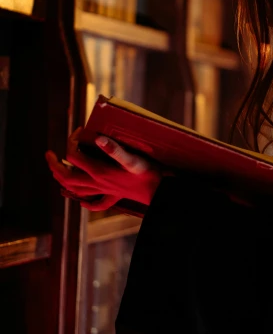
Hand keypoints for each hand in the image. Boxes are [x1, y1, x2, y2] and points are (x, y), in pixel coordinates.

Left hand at [45, 128, 162, 210]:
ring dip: (63, 181)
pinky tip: (83, 200)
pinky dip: (87, 202)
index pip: (74, 156)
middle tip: (49, 154)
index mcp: (99, 172)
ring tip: (58, 171)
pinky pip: (97, 203)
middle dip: (54, 166)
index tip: (80, 130)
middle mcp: (98, 183)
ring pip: (76, 190)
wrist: (161, 192)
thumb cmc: (148, 173)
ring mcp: (105, 190)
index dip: (72, 141)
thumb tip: (98, 138)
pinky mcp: (115, 195)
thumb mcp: (132, 159)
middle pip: (67, 177)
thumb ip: (114, 149)